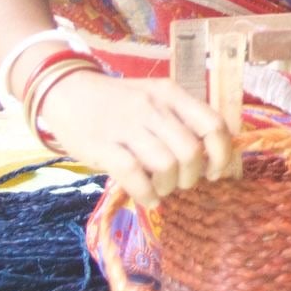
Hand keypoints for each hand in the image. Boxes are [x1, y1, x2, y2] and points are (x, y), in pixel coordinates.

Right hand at [39, 72, 236, 208]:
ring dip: (169, 186)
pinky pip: (134, 175)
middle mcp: (153, 107)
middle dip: (192, 176)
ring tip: (162, 188)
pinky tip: (148, 198)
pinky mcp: (102, 146)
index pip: (213, 124)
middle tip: (182, 182)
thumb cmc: (119, 102)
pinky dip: (147, 194)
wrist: (69, 92)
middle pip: (191, 151)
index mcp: (172, 94)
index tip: (215, 170)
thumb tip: (212, 158)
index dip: (221, 153)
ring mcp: (127, 126)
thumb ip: (181, 120)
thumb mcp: (155, 99)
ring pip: (166, 165)